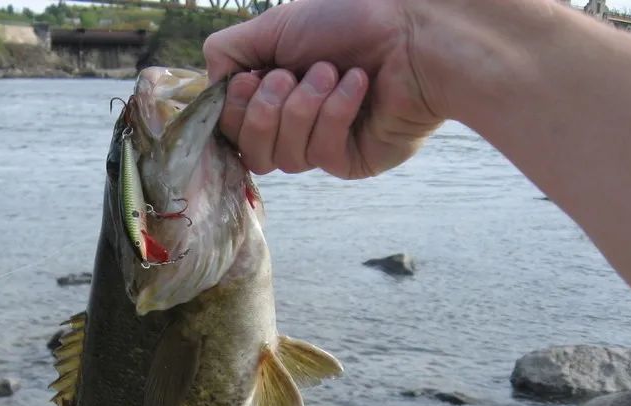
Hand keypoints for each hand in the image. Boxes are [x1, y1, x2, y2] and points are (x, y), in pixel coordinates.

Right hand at [203, 0, 444, 177]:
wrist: (416, 29)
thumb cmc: (352, 19)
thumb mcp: (275, 25)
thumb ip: (228, 52)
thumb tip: (215, 85)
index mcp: (276, 92)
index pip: (233, 130)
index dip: (235, 112)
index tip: (250, 78)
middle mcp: (297, 123)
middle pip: (252, 152)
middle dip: (266, 112)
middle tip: (289, 75)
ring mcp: (324, 145)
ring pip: (284, 157)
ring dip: (304, 107)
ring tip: (331, 72)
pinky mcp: (352, 160)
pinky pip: (322, 153)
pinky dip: (335, 113)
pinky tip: (357, 84)